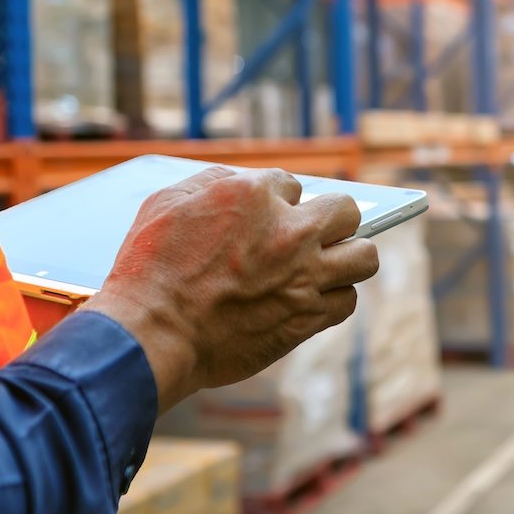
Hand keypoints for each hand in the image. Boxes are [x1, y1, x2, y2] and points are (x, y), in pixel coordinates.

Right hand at [80, 166, 378, 412]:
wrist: (151, 333)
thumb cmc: (149, 268)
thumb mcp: (167, 202)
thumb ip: (212, 183)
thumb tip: (241, 180)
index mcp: (254, 195)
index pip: (292, 184)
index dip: (279, 202)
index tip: (268, 220)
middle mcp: (289, 231)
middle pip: (346, 212)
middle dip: (332, 220)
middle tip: (313, 237)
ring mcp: (303, 275)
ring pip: (364, 256)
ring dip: (348, 258)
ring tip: (328, 266)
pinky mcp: (306, 317)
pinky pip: (348, 301)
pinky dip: (335, 299)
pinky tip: (314, 300)